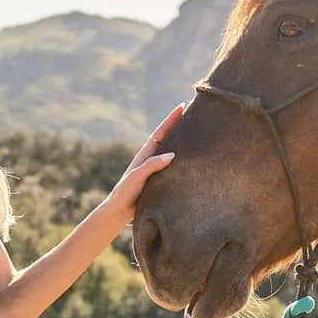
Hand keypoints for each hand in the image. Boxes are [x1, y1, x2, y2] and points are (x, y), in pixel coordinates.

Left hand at [102, 106, 182, 225]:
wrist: (120, 211)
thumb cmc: (125, 193)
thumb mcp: (136, 177)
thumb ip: (151, 165)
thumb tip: (171, 155)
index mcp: (145, 154)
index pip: (161, 132)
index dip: (171, 119)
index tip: (181, 106)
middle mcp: (152, 159)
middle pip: (168, 138)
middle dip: (179, 125)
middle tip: (193, 114)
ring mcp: (156, 169)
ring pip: (172, 151)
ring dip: (183, 142)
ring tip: (197, 133)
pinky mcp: (160, 180)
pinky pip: (174, 166)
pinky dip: (182, 160)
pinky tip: (192, 162)